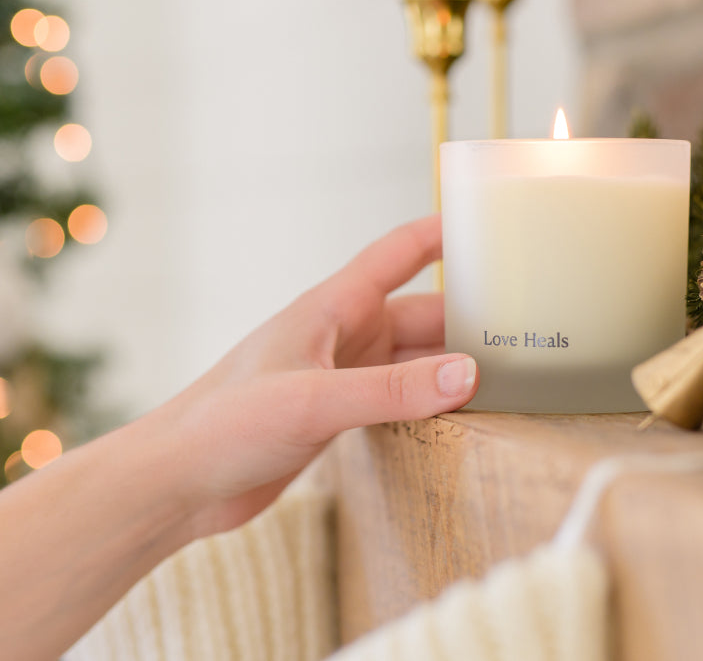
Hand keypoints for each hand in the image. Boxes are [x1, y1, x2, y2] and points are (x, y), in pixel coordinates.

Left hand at [154, 214, 477, 536]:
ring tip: (509, 375)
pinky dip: (430, 402)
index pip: (398, 254)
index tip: (487, 219)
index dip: (441, 232)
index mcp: (332, 308)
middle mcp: (342, 336)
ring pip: (414, 361)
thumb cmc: (225, 424)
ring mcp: (341, 376)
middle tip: (526, 326)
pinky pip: (399, 398)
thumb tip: (470, 375)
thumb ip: (392, 390)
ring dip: (453, 367)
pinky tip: (462, 415)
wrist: (177, 482)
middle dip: (468, 318)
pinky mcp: (337, 416)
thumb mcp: (312, 401)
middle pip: (421, 315)